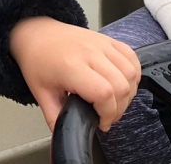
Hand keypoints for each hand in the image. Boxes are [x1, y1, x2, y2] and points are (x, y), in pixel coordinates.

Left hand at [10, 16, 140, 132]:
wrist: (36, 33)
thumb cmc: (37, 60)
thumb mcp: (41, 94)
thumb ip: (56, 118)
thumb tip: (66, 137)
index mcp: (71, 67)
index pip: (104, 93)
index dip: (108, 114)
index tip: (100, 122)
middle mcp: (90, 53)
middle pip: (121, 86)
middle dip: (119, 109)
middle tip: (106, 116)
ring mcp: (101, 44)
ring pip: (130, 72)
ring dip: (128, 93)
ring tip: (114, 102)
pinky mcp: (108, 40)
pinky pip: (131, 57)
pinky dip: (133, 74)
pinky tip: (123, 84)